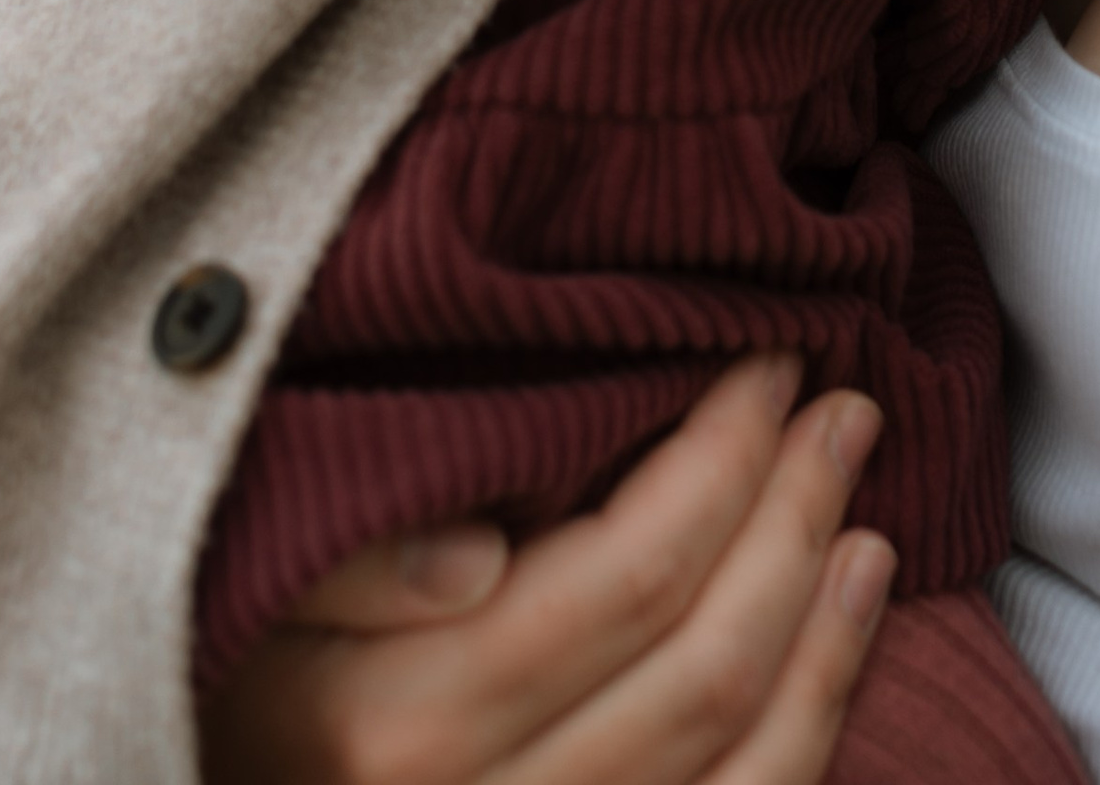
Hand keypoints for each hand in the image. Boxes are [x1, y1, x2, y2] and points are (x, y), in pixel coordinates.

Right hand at [198, 356, 891, 784]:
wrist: (245, 772)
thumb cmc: (240, 660)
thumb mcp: (251, 585)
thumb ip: (350, 560)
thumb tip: (475, 563)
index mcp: (392, 726)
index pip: (621, 576)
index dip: (718, 459)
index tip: (762, 356)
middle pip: (700, 662)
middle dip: (789, 513)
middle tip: (839, 397)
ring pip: (739, 755)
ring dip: (824, 617)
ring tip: (859, 496)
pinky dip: (815, 721)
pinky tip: (850, 618)